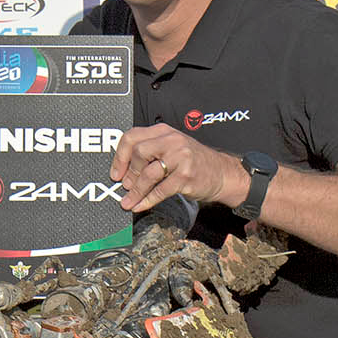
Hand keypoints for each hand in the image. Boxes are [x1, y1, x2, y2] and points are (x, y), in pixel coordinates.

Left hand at [110, 124, 245, 214]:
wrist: (222, 173)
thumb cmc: (193, 161)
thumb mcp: (172, 147)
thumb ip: (150, 151)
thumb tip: (123, 171)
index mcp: (163, 131)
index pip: (132, 137)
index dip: (119, 156)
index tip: (115, 173)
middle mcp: (172, 140)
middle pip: (138, 153)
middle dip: (128, 173)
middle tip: (125, 186)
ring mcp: (180, 157)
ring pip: (148, 174)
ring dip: (135, 191)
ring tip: (128, 201)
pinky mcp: (186, 176)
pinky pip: (160, 190)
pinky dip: (147, 200)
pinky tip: (140, 206)